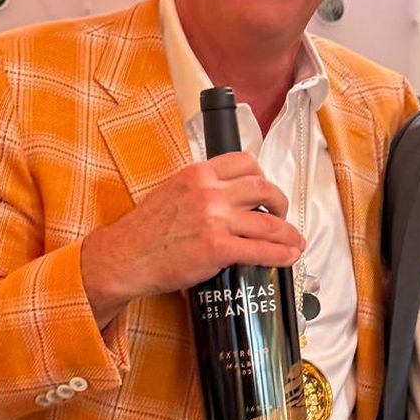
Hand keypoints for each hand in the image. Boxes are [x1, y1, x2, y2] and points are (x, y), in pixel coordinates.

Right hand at [80, 154, 303, 326]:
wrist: (124, 257)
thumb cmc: (143, 232)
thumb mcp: (170, 192)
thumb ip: (198, 189)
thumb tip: (224, 197)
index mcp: (198, 173)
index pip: (244, 162)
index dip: (262, 176)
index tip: (266, 190)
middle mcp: (209, 192)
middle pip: (264, 188)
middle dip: (281, 203)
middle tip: (282, 215)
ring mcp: (215, 220)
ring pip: (269, 222)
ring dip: (289, 233)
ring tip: (295, 242)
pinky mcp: (218, 249)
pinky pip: (261, 250)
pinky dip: (280, 255)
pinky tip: (287, 257)